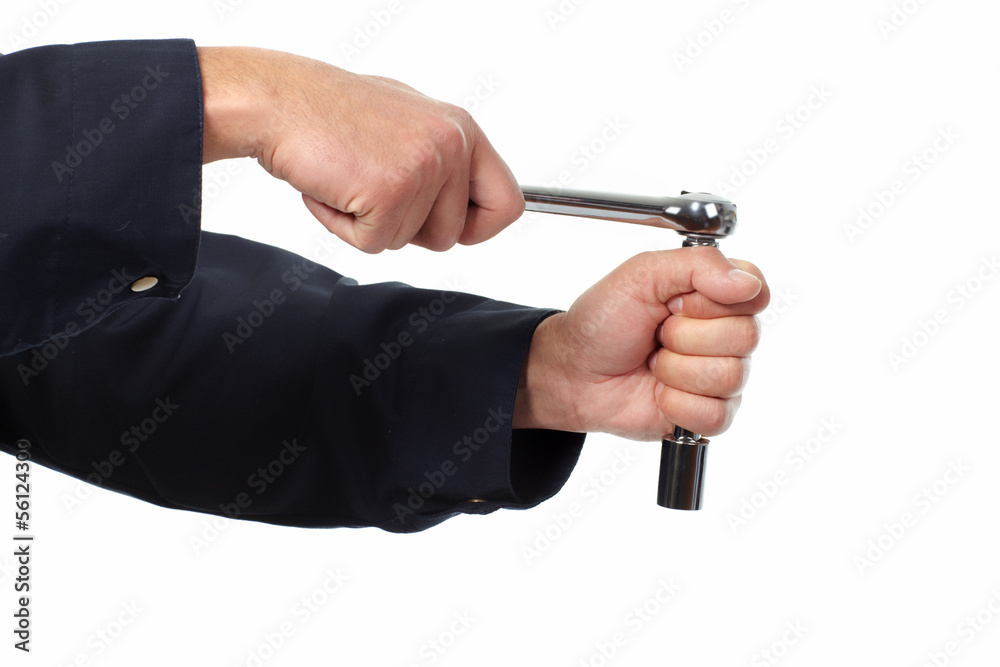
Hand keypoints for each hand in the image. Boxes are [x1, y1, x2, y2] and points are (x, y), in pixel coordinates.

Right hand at [198, 47, 523, 252]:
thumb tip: (473, 203)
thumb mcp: (408, 124)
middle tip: (375, 190)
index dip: (478, 227)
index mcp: (461, 128)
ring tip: (349, 178)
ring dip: (372, 224)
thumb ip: (444, 160)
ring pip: (410, 242)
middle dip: (411, 228)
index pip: (508, 203)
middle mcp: (452, 144)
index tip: (452, 228)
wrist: (278, 100)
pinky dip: (344, 228)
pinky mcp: (391, 191)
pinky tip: (332, 188)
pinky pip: (374, 245)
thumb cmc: (331, 113)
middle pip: (454, 235)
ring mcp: (425, 167)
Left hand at [514, 246, 768, 439]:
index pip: (755, 293)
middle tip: (656, 335)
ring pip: (730, 376)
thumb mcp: (641, 274)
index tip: (675, 303)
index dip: (712, 301)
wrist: (574, 372)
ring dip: (677, 371)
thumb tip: (747, 283)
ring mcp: (720, 376)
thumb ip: (698, 265)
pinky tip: (658, 392)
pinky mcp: (709, 413)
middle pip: (745, 337)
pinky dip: (676, 404)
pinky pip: (717, 414)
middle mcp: (726, 335)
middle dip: (685, 336)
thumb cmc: (604, 322)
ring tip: (654, 363)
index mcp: (716, 295)